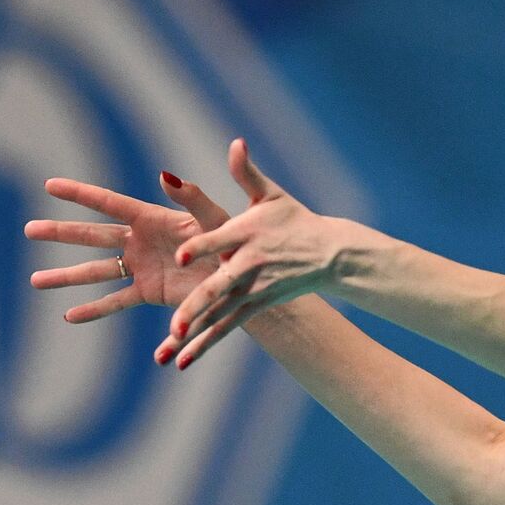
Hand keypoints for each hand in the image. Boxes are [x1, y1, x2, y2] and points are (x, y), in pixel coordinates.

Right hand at [26, 174, 231, 323]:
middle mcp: (141, 241)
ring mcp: (142, 267)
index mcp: (153, 218)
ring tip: (35, 280)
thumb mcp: (214, 220)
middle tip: (28, 229)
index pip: (109, 203)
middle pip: (93, 236)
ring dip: (66, 276)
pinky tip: (68, 316)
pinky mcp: (149, 293)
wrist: (245, 279)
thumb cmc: (235, 242)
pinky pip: (116, 301)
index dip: (80, 194)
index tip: (49, 184)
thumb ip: (192, 198)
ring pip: (96, 271)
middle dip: (61, 232)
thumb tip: (165, 174)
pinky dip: (94, 309)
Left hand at [157, 138, 347, 369]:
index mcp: (248, 232)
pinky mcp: (257, 304)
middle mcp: (248, 263)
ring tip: (173, 345)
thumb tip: (236, 142)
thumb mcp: (271, 194)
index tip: (180, 255)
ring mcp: (253, 288)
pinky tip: (180, 361)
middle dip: (198, 303)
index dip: (200, 246)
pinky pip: (227, 326)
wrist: (330, 254)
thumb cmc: (294, 218)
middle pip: (219, 285)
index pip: (220, 239)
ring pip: (220, 312)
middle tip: (177, 320)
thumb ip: (246, 172)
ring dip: (197, 331)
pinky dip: (205, 343)